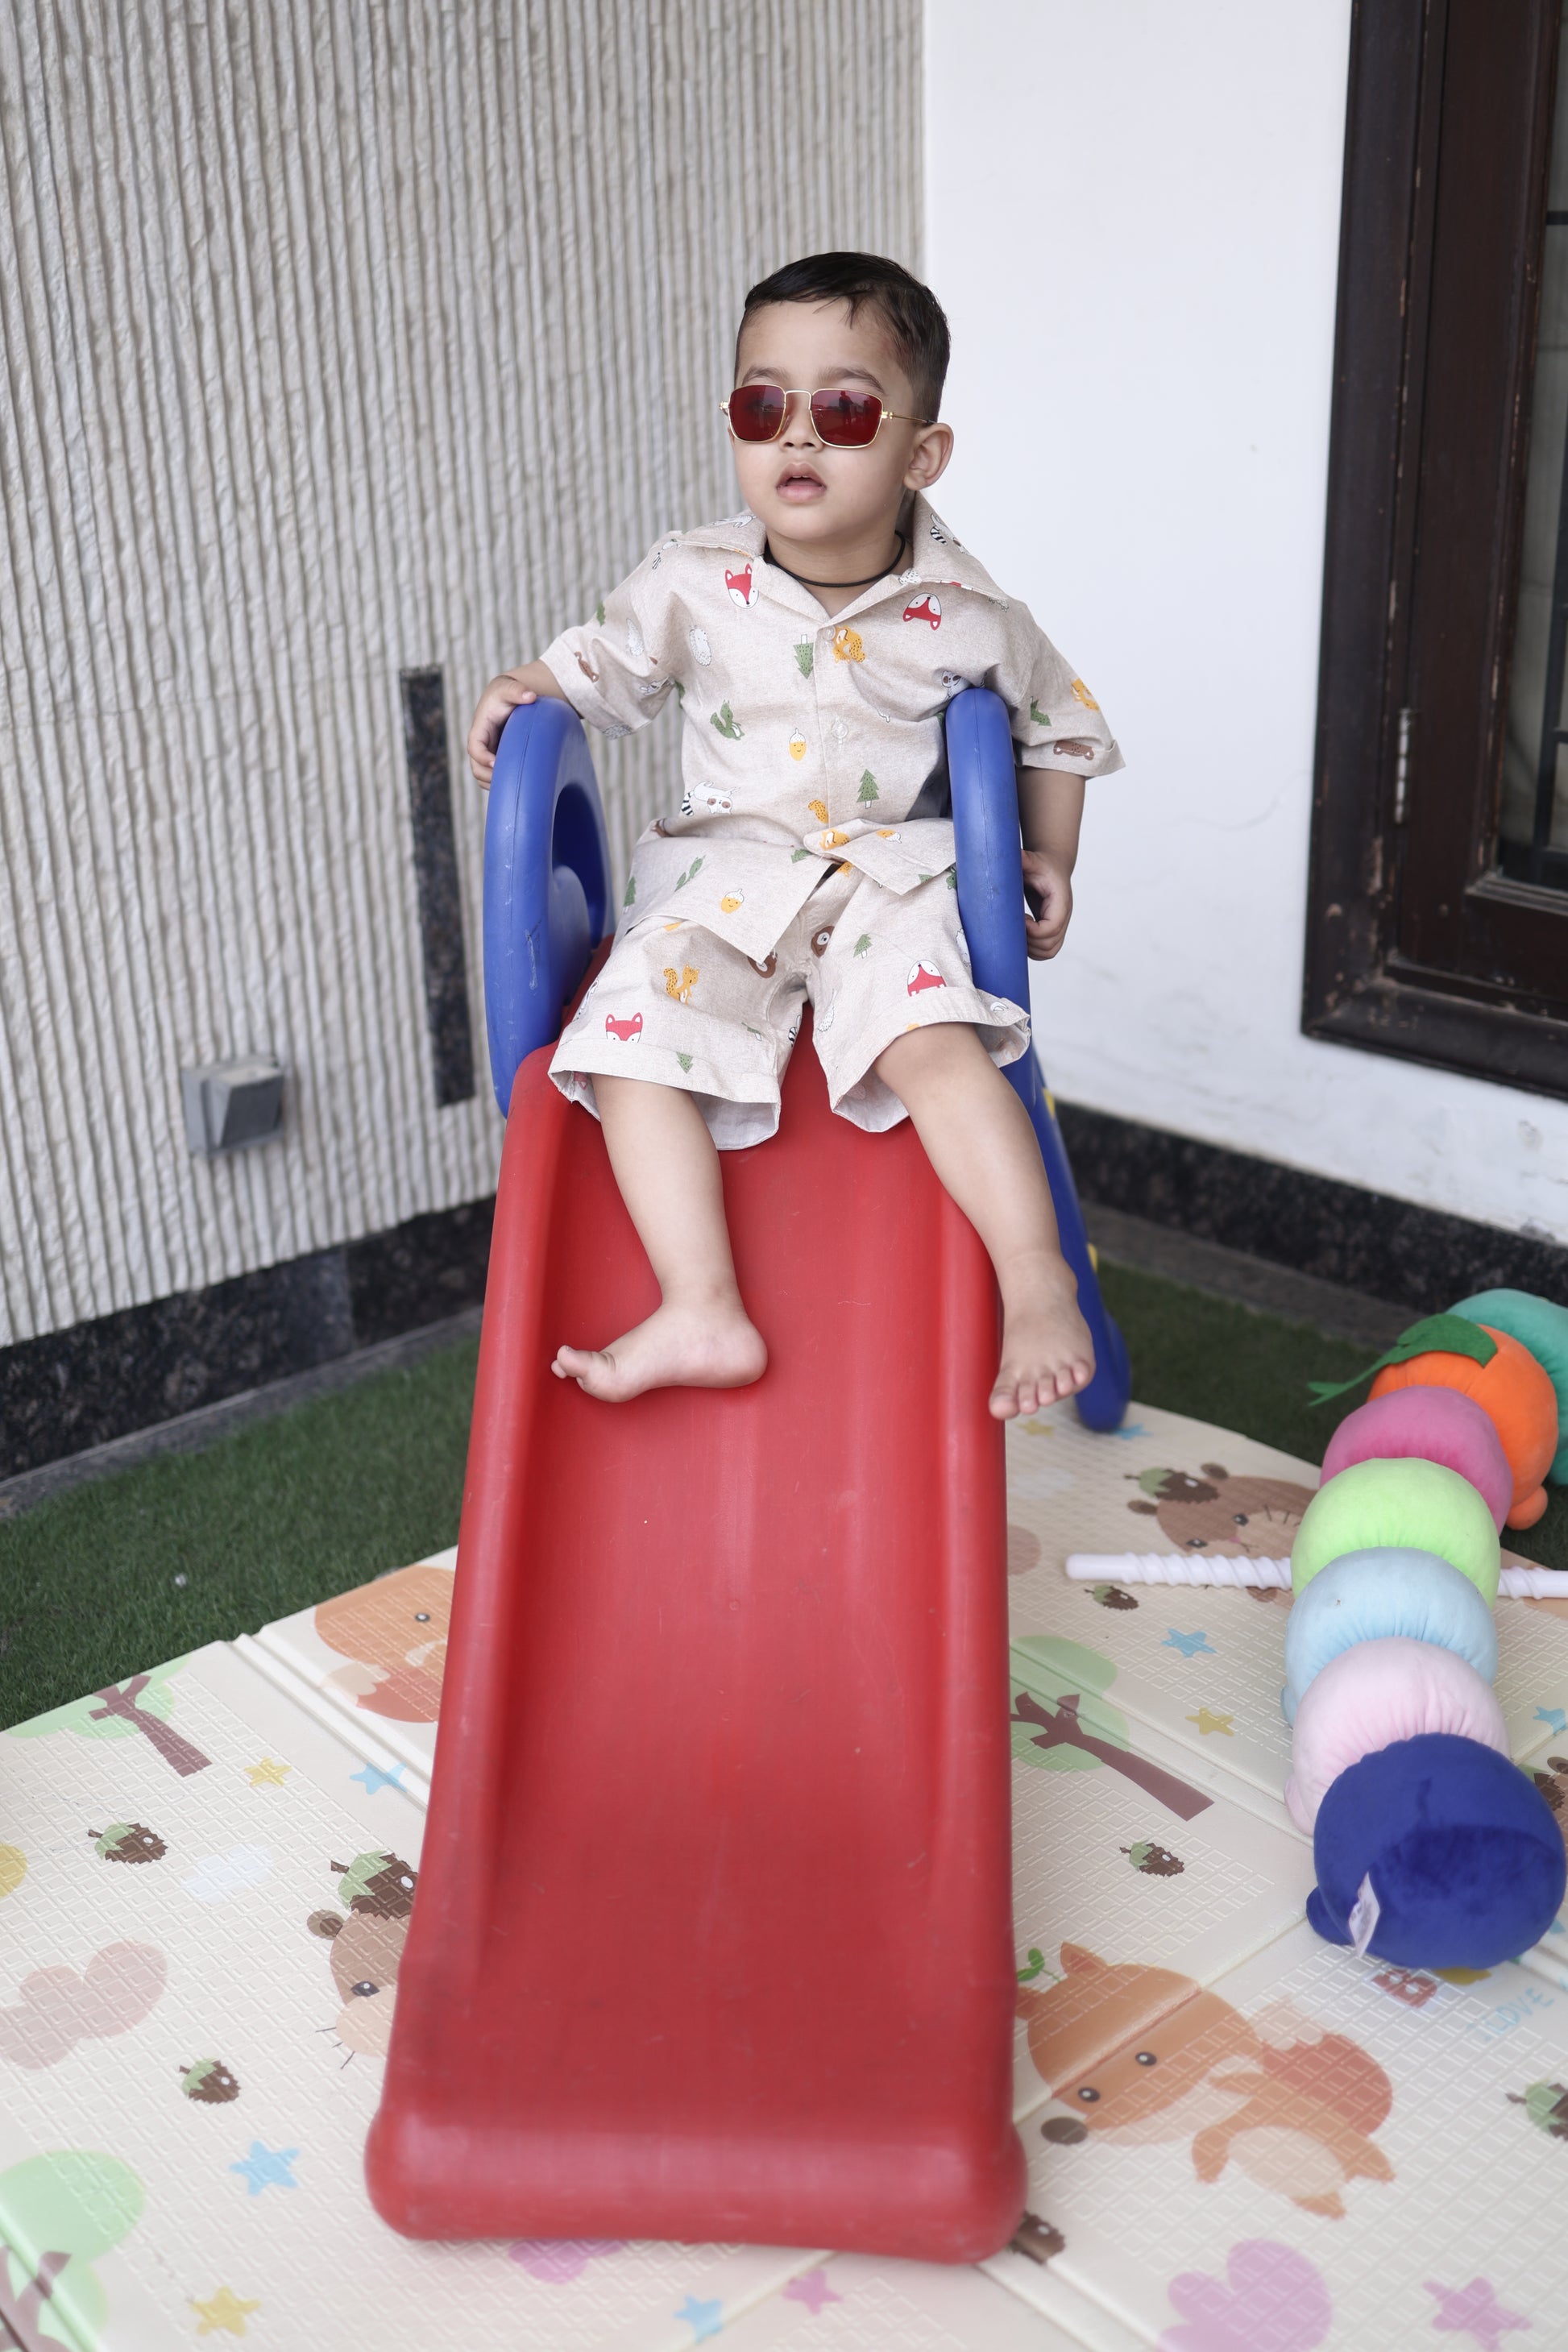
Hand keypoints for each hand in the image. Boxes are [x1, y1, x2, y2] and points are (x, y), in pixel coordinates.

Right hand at [467, 668, 544, 785]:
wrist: (510, 699)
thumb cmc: (508, 694)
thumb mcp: (509, 690)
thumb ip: (517, 691)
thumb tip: (530, 696)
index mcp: (480, 729)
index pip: (474, 747)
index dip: (482, 757)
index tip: (496, 763)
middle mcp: (480, 744)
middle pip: (476, 767)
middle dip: (489, 776)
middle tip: (510, 781)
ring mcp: (487, 753)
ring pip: (483, 776)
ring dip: (494, 784)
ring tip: (514, 787)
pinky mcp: (495, 759)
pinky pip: (492, 778)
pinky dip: (500, 784)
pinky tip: (516, 785)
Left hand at [1021, 849, 1072, 958]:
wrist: (1053, 868)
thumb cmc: (1042, 865)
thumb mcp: (1033, 860)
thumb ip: (1025, 859)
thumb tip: (1012, 854)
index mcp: (1060, 902)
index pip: (1052, 927)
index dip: (1033, 930)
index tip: (1019, 920)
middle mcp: (1064, 917)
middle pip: (1051, 944)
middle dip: (1029, 941)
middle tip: (1015, 927)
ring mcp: (1060, 926)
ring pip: (1049, 952)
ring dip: (1030, 949)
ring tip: (1018, 933)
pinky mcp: (1053, 932)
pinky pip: (1046, 952)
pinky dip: (1033, 951)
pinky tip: (1021, 938)